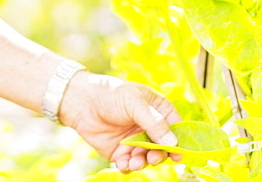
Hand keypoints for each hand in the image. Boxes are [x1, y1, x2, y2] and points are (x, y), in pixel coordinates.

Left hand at [60, 71, 181, 173]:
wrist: (81, 101)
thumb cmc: (110, 94)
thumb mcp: (134, 103)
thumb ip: (154, 122)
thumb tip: (172, 143)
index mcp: (158, 111)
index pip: (176, 129)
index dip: (179, 142)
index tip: (178, 154)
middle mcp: (149, 128)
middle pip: (163, 148)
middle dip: (158, 155)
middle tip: (152, 157)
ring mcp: (136, 141)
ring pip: (147, 158)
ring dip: (143, 163)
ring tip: (134, 162)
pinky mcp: (121, 152)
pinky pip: (129, 164)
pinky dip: (128, 167)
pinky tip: (123, 164)